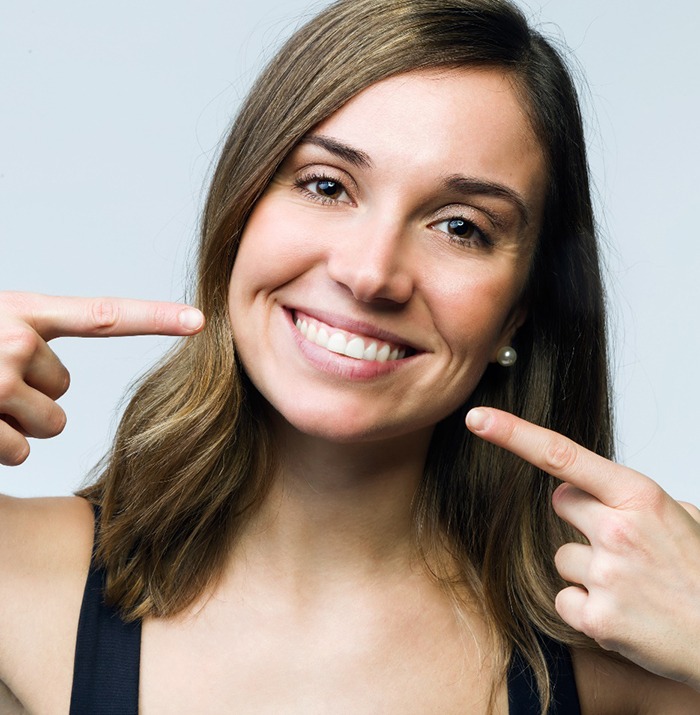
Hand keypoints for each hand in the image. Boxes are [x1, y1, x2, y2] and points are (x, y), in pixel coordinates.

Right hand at [0, 292, 204, 466]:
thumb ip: (29, 338)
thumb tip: (58, 374)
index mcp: (23, 310)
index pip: (103, 315)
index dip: (156, 318)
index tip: (198, 320)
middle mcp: (17, 340)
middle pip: (65, 386)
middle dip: (31, 395)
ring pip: (51, 424)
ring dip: (17, 424)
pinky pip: (20, 452)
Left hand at [466, 406, 699, 689]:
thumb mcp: (683, 518)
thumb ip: (633, 499)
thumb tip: (595, 491)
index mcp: (639, 496)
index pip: (561, 456)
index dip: (513, 434)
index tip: (478, 418)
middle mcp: (618, 530)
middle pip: (560, 502)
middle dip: (581, 516)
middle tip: (623, 542)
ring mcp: (607, 575)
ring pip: (562, 557)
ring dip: (588, 570)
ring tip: (633, 587)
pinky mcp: (598, 618)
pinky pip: (565, 598)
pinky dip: (587, 608)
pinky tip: (623, 614)